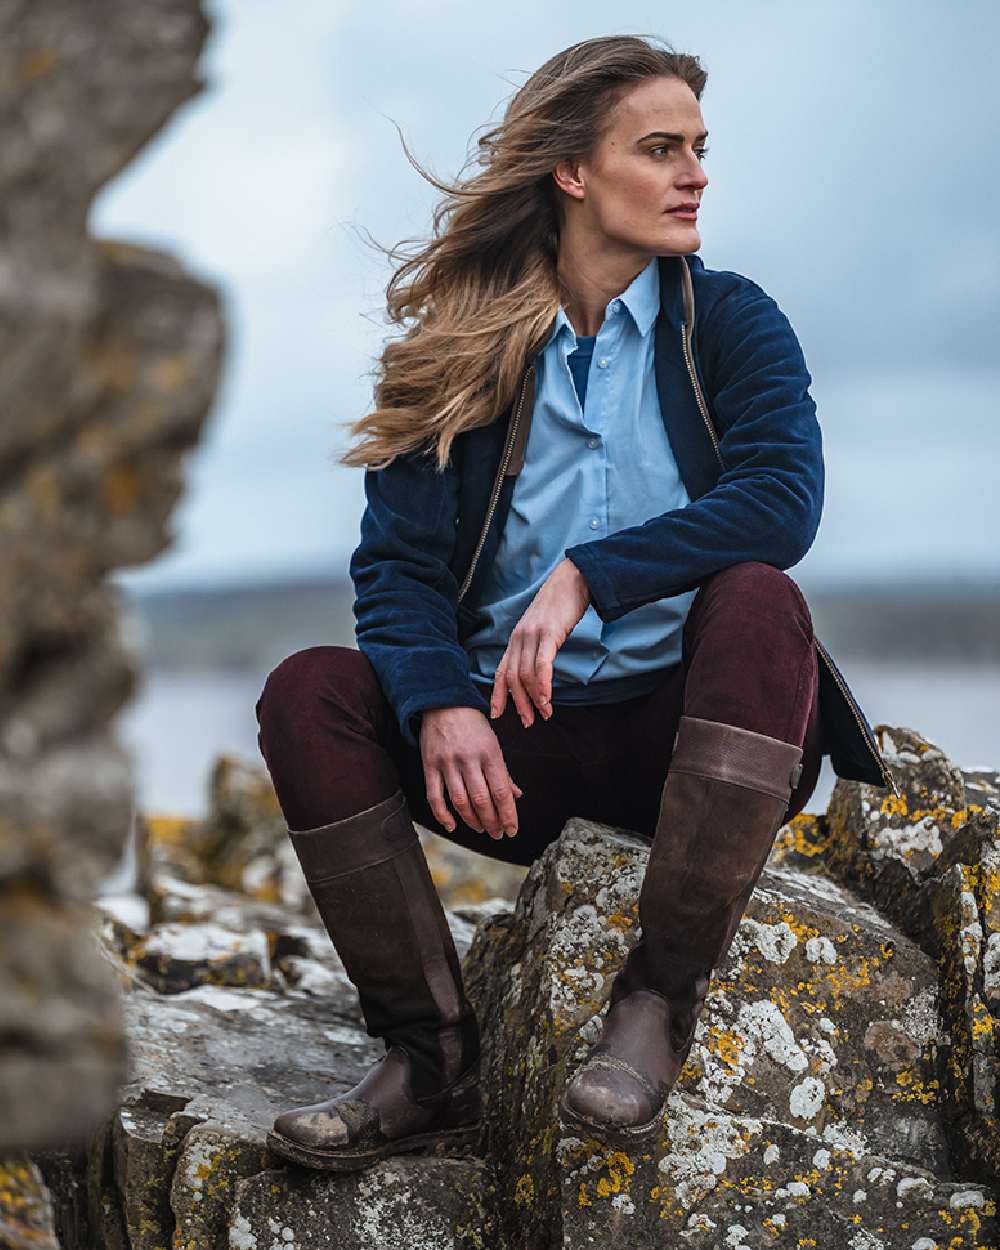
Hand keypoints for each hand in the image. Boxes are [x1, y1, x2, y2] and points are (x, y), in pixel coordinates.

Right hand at [419, 706, 523, 838]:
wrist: (443, 703)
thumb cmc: (473, 726)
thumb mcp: (493, 743)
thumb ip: (503, 771)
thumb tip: (515, 796)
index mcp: (490, 752)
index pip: (501, 790)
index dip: (508, 814)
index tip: (512, 830)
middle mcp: (469, 758)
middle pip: (482, 799)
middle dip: (492, 822)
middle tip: (497, 834)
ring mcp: (447, 762)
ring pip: (460, 800)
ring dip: (472, 820)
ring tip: (481, 829)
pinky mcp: (429, 765)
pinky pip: (435, 796)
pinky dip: (443, 815)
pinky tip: (453, 825)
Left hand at [490, 557, 591, 727]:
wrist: (573, 579)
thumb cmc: (561, 606)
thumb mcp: (543, 629)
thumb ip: (536, 647)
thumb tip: (537, 670)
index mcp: (516, 639)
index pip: (501, 671)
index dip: (498, 694)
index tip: (497, 714)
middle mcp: (519, 638)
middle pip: (513, 678)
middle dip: (519, 704)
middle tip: (528, 722)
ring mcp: (532, 635)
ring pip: (527, 674)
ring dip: (535, 698)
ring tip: (545, 714)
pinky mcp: (548, 633)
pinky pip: (542, 664)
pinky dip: (543, 684)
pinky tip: (547, 698)